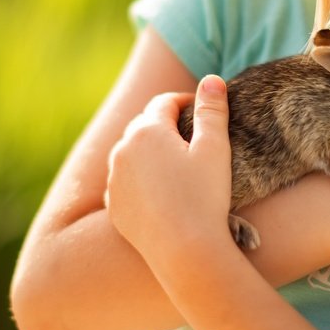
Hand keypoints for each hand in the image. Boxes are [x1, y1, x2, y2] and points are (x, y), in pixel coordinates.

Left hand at [105, 75, 233, 268]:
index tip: (203, 111)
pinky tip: (159, 190)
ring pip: (131, 154)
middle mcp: (122, 150)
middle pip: (145, 125)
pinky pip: (124, 182)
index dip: (186, 102)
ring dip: (150, 152)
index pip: (165, 102)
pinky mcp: (114, 206)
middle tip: (192, 137)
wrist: (184, 251)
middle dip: (166, 126)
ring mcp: (114, 179)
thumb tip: (211, 79)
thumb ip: (212, 109)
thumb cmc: (205, 196)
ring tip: (176, 164)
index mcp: (147, 130)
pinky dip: (139, 179)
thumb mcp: (215, 148)